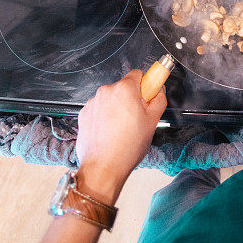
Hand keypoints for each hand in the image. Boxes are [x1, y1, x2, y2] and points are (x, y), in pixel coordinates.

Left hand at [75, 70, 165, 203]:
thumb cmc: (127, 147)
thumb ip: (158, 99)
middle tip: (135, 119)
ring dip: (116, 108)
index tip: (146, 97)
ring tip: (121, 130)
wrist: (103, 168)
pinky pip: (98, 109)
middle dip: (130, 99)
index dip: (144, 86)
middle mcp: (106, 91)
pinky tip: (109, 133)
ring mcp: (93, 102)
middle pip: (123, 87)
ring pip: (110, 99)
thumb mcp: (153, 121)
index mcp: (124, 89)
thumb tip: (158, 89)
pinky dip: (104, 117)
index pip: (137, 74)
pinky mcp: (84, 114)